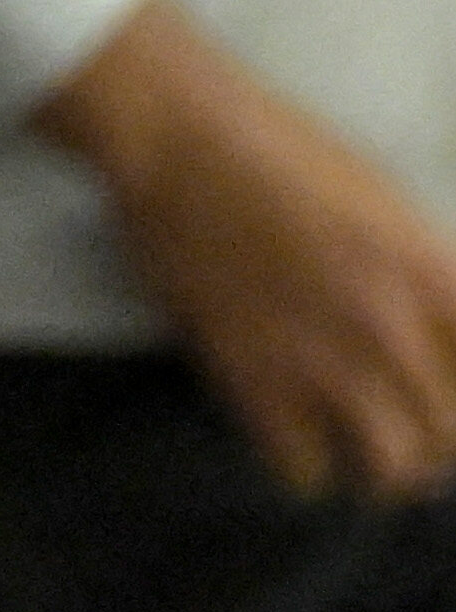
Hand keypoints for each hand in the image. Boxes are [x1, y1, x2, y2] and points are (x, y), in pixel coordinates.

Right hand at [52, 0, 455, 498]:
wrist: (181, 138)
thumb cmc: (281, 150)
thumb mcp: (385, 200)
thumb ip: (424, 268)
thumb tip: (436, 328)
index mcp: (433, 274)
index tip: (442, 404)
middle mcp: (392, 326)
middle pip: (449, 436)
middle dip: (434, 451)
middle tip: (408, 441)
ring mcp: (323, 357)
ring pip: (389, 468)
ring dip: (381, 472)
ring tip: (361, 458)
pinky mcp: (252, 377)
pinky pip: (305, 469)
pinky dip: (306, 468)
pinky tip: (295, 441)